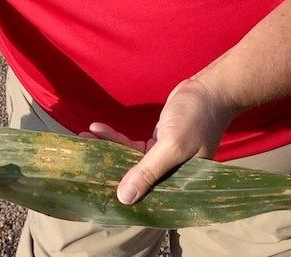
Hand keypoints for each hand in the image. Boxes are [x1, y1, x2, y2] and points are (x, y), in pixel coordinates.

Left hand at [83, 78, 239, 204]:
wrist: (209, 90)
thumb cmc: (196, 118)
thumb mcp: (172, 145)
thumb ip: (148, 171)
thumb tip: (124, 199)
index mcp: (180, 184)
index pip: (147, 197)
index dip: (122, 196)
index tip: (95, 191)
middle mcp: (170, 175)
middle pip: (135, 179)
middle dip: (108, 169)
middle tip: (81, 163)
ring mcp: (164, 158)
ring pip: (130, 160)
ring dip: (108, 149)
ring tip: (83, 140)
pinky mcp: (158, 143)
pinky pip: (133, 146)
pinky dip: (116, 138)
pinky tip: (98, 128)